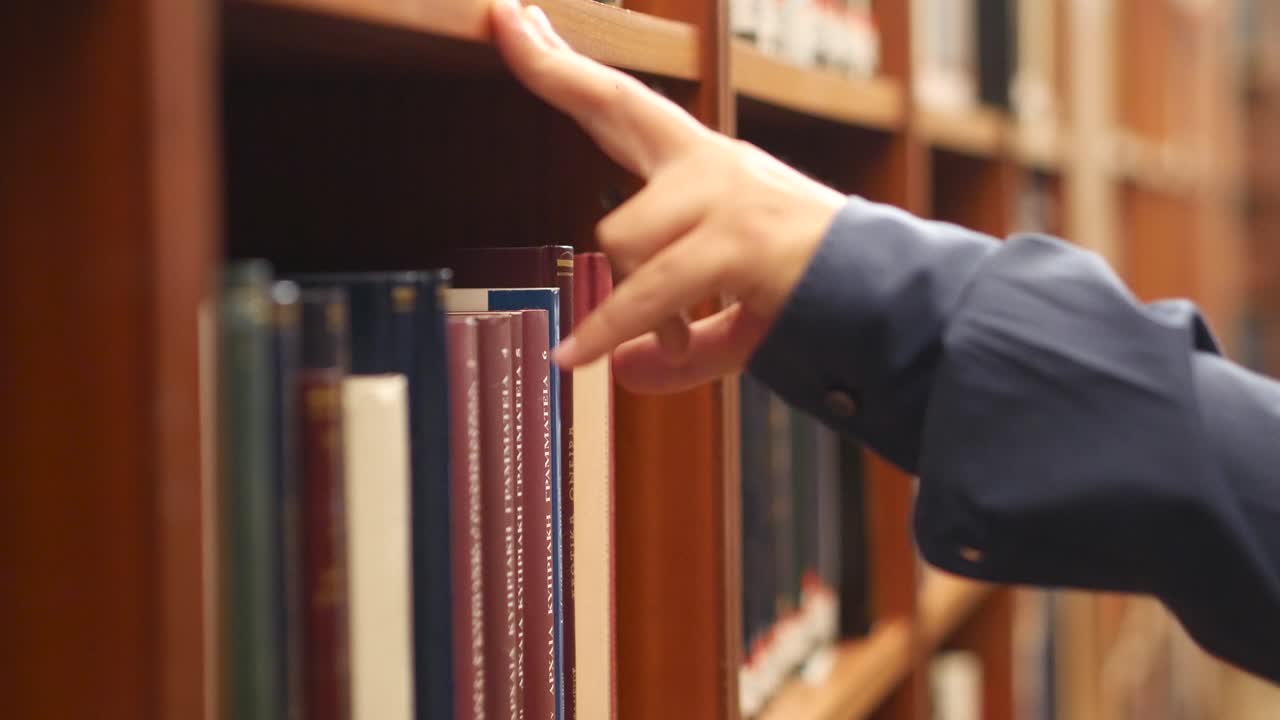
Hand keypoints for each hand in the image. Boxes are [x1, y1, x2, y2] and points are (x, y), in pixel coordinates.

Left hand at [490, 0, 844, 392]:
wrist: (894, 305)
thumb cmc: (811, 297)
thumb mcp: (734, 324)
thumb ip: (676, 343)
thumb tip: (623, 370)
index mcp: (707, 170)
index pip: (624, 107)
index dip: (568, 67)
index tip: (516, 20)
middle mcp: (714, 165)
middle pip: (616, 104)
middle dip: (552, 65)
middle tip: (504, 19)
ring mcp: (727, 194)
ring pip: (623, 237)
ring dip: (631, 302)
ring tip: (679, 340)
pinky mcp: (739, 238)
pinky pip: (649, 290)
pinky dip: (610, 329)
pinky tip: (576, 355)